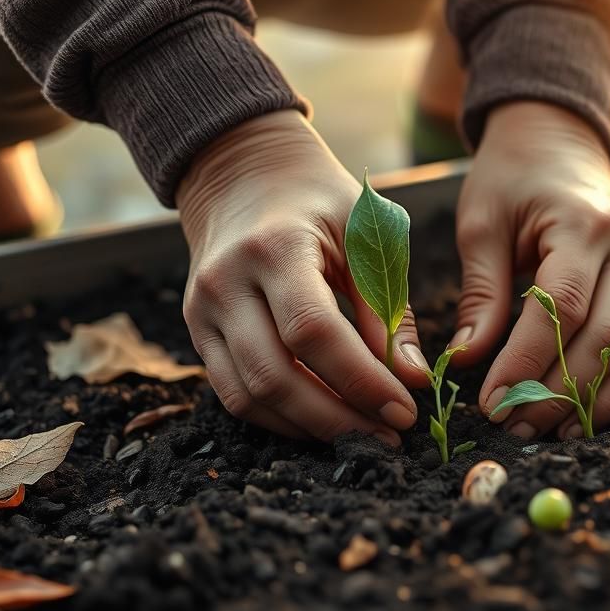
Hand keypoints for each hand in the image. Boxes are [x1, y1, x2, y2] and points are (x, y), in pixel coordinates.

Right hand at [176, 110, 428, 444]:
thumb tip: (413, 378)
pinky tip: (323, 421)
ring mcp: (202, 310)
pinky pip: (233, 394)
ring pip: (249, 396)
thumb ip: (387, 307)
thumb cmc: (318, 200)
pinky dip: (280, 418)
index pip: (313, 331)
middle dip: (338, 419)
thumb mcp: (366, 235)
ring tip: (363, 436)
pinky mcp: (196, 331)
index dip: (361, 381)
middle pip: (275, 375)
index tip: (405, 410)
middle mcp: (226, 282)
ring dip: (309, 428)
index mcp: (273, 247)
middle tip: (389, 437)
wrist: (241, 172)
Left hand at [453, 102, 609, 438]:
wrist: (562, 146)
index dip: (527, 361)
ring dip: (602, 400)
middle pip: (606, 336)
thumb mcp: (482, 224)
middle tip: (517, 425)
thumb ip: (482, 293)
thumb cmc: (514, 183)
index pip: (562, 307)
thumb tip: (468, 361)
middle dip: (560, 392)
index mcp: (584, 223)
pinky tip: (598, 414)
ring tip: (557, 432)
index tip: (492, 401)